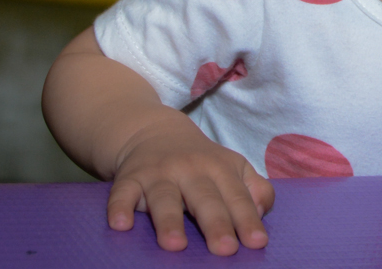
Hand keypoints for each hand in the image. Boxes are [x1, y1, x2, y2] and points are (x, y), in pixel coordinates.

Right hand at [106, 118, 275, 254]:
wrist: (154, 132)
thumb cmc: (201, 162)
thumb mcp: (233, 168)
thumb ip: (254, 189)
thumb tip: (262, 211)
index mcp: (220, 168)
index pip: (237, 197)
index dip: (247, 220)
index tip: (256, 243)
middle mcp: (190, 169)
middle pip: (205, 198)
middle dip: (216, 223)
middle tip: (225, 249)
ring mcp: (158, 174)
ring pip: (165, 197)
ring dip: (169, 221)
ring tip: (176, 245)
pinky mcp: (129, 178)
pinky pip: (122, 193)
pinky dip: (119, 207)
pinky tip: (121, 225)